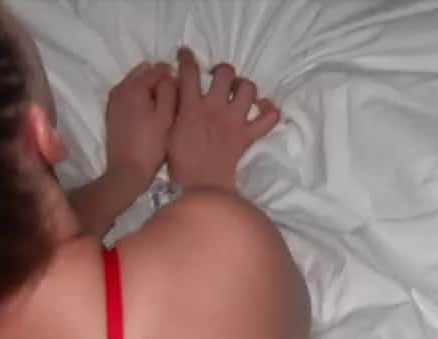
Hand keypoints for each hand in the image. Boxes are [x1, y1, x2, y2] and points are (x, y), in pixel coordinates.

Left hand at [103, 61, 180, 188]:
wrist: (127, 171)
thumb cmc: (151, 145)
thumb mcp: (166, 116)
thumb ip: (169, 90)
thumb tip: (170, 76)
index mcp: (134, 86)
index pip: (157, 69)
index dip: (172, 75)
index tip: (182, 89)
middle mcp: (120, 88)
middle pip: (143, 73)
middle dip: (158, 80)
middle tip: (172, 99)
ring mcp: (113, 101)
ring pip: (134, 84)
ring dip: (148, 90)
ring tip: (162, 107)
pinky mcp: (111, 113)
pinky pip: (127, 96)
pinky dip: (138, 99)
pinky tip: (148, 114)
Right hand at [167, 48, 281, 191]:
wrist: (201, 186)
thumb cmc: (179, 163)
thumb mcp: (168, 131)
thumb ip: (173, 109)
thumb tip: (175, 90)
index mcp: (191, 107)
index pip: (189, 71)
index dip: (187, 58)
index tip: (185, 54)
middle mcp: (215, 108)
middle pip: (225, 73)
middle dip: (222, 70)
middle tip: (217, 78)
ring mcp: (234, 121)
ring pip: (248, 88)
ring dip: (244, 86)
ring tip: (238, 92)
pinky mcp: (247, 136)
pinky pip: (268, 118)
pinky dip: (269, 111)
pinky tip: (262, 109)